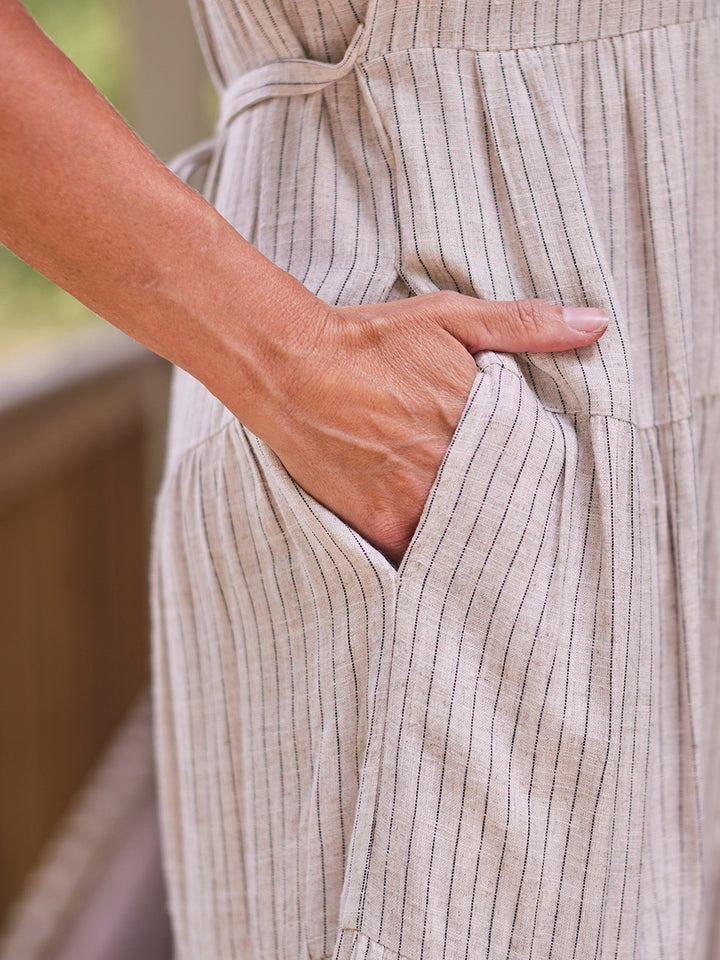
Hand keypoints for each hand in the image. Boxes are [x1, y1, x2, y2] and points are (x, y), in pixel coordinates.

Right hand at [262, 292, 607, 563]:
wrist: (290, 367)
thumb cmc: (369, 339)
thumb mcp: (449, 317)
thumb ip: (524, 324)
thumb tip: (594, 323)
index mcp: (480, 417)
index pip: (539, 464)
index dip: (544, 476)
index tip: (547, 483)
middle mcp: (452, 466)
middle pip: (508, 507)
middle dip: (516, 512)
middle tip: (524, 521)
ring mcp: (415, 501)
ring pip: (471, 538)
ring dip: (479, 539)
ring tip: (489, 542)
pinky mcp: (382, 526)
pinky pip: (425, 557)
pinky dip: (437, 555)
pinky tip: (446, 551)